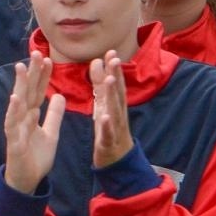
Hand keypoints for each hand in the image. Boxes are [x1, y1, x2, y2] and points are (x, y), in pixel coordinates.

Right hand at [2, 49, 63, 193]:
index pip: (37, 91)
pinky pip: (12, 124)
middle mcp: (22, 117)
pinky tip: (14, 98)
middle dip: (31, 73)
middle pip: (27, 91)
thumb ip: (54, 114)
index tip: (48, 59)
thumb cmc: (36, 157)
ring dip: (19, 85)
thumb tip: (59, 95)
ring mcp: (16, 128)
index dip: (42, 76)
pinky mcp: (13, 141)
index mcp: (32, 115)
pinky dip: (13, 111)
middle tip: (35, 53)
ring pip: (17, 103)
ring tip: (20, 67)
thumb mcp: (51, 133)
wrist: (28, 181)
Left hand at [90, 51, 132, 168]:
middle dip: (116, 76)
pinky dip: (107, 126)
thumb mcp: (104, 106)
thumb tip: (97, 61)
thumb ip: (99, 85)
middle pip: (118, 93)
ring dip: (113, 95)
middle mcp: (118, 114)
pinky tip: (103, 117)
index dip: (114, 68)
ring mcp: (115, 129)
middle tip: (114, 58)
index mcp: (115, 105)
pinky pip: (108, 134)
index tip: (111, 52)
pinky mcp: (108, 143)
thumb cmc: (110, 131)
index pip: (115, 84)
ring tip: (110, 79)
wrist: (118, 163)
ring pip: (114, 110)